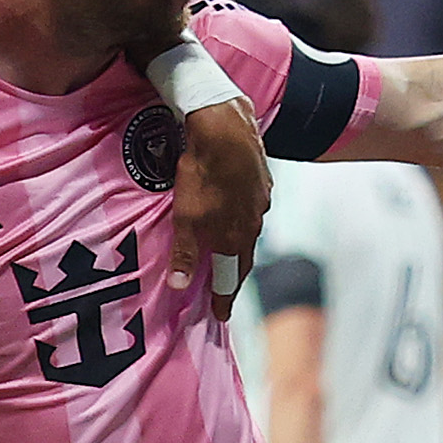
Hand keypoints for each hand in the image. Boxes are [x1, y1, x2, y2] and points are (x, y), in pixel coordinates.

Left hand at [172, 98, 270, 311]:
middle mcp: (254, 224)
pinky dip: (243, 219)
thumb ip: (186, 253)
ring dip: (240, 246)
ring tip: (230, 254)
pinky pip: (252, 208)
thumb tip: (180, 287)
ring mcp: (261, 200)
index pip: (232, 278)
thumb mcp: (186, 217)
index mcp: (236, 238)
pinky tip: (236, 214)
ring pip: (250, 231)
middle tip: (227, 291)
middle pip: (244, 257)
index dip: (225, 297)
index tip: (221, 315)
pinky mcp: (261, 179)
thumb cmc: (202, 175)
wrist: (225, 128)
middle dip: (235, 276)